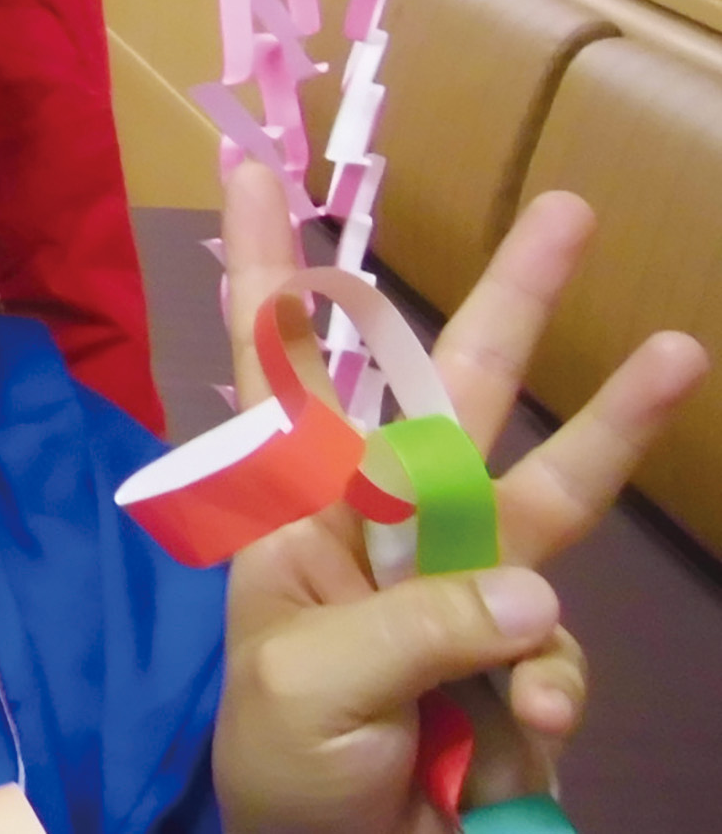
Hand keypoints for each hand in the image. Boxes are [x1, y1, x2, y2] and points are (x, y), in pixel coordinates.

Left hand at [210, 159, 706, 831]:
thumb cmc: (279, 762)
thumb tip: (535, 597)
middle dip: (510, 300)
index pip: (275, 366)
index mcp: (299, 508)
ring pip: (547, 493)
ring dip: (613, 424)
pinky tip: (517, 738)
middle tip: (569, 210)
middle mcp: (388, 524)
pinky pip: (562, 655)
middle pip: (452, 394)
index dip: (262, 267)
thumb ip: (413, 631)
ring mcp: (464, 589)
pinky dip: (549, 697)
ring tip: (681, 350)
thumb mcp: (306, 689)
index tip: (244, 162)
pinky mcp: (522, 662)